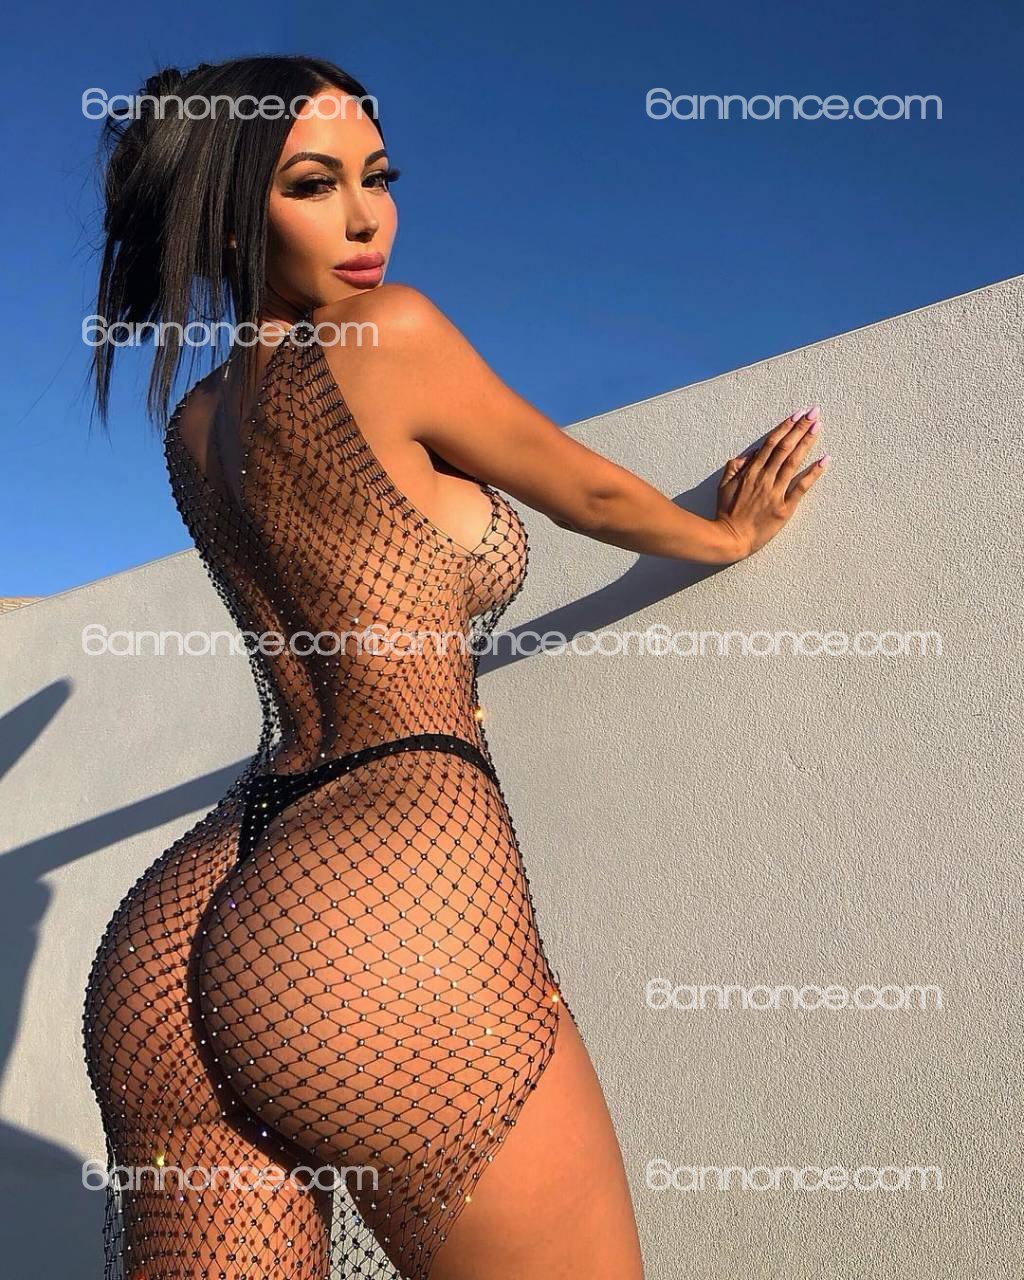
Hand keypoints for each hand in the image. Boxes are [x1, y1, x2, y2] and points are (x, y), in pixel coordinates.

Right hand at [716, 406, 829, 557]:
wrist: (730, 539)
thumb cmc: (726, 513)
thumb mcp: (724, 486)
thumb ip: (735, 467)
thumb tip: (752, 452)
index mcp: (750, 472)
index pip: (770, 444)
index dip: (785, 427)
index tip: (797, 415)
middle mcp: (764, 478)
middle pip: (784, 447)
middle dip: (800, 428)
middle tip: (813, 412)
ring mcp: (775, 493)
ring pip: (793, 462)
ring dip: (807, 442)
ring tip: (818, 426)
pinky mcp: (784, 508)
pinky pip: (801, 487)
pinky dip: (814, 473)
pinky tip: (824, 460)